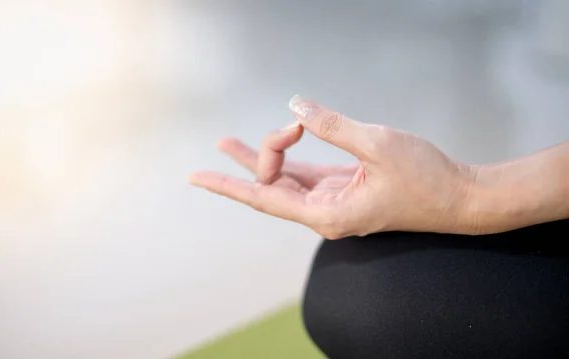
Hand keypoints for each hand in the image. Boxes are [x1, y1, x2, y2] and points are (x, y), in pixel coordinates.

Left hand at [190, 96, 477, 238]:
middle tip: (218, 142)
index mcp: (328, 213)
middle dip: (248, 161)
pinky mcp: (347, 187)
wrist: (462, 197)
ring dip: (264, 157)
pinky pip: (309, 172)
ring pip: (288, 179)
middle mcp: (326, 212)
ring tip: (228, 143)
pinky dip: (292, 156)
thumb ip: (333, 126)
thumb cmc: (427, 178)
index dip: (230, 187)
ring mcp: (336, 200)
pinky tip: (280, 142)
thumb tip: (296, 106)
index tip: (200, 173)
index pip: (265, 200)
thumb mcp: (378, 145)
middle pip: (273, 187)